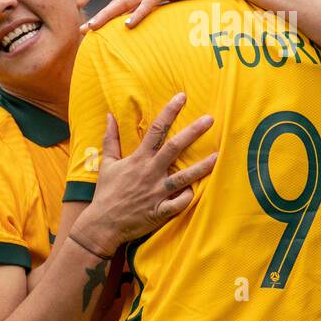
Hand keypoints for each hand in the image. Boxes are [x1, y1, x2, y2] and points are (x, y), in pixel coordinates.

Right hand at [77, 93, 216, 256]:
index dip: (169, 111)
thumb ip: (111, 139)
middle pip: (175, 147)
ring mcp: (157, 192)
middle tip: (210, 119)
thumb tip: (110, 116)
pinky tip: (196, 189)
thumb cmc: (106, 192)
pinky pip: (180, 202)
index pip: (156, 130)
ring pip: (185, 177)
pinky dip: (189, 196)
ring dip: (202, 166)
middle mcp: (150, 172)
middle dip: (193, 132)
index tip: (182, 97)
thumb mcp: (107, 163)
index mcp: (138, 159)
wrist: (102, 224)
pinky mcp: (161, 210)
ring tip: (218, 156)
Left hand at [81, 0, 225, 31]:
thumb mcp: (176, 0)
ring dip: (109, 15)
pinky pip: (149, 2)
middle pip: (118, 3)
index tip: (92, 28)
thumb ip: (165, 8)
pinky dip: (138, 13)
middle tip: (84, 29)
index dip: (106, 15)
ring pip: (127, 2)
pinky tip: (128, 24)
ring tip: (96, 27)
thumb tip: (157, 25)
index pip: (122, 4)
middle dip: (100, 16)